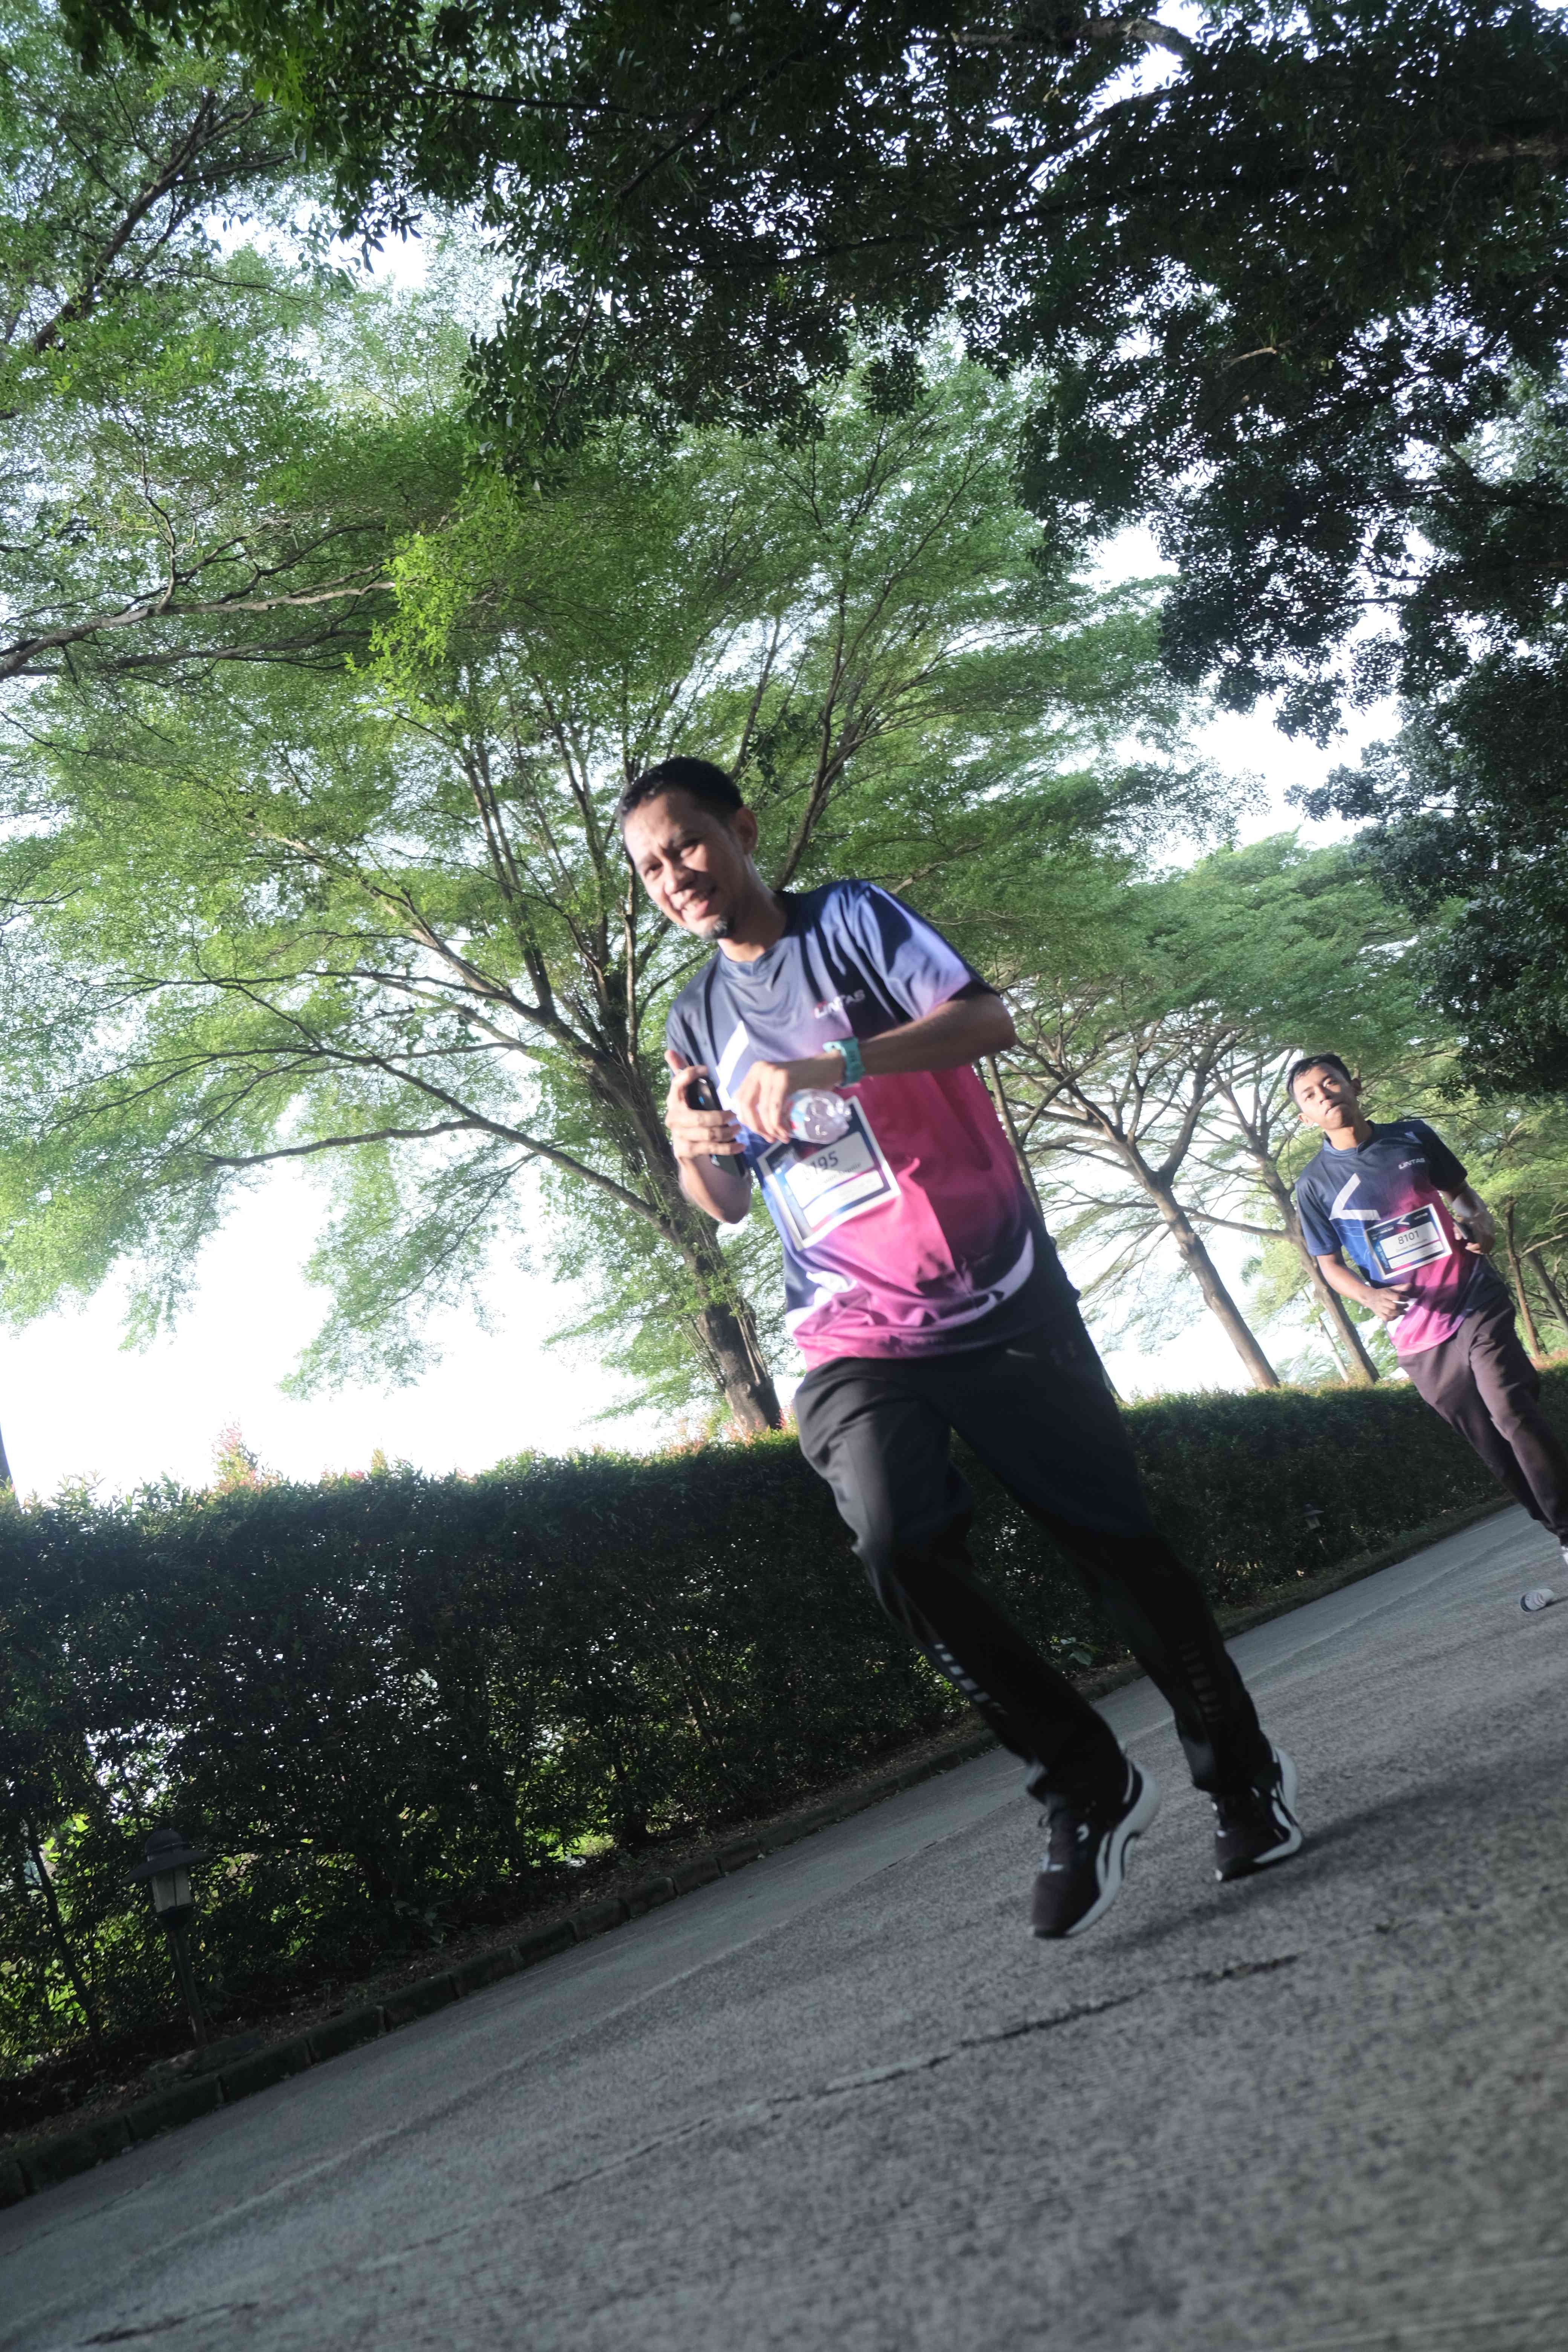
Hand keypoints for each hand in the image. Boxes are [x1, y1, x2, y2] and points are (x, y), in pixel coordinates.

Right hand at [663, 1050, 742, 1159]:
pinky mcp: (686, 1152)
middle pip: (700, 1118)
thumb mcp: (691, 1097)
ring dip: (727, 1132)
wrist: (687, 1152)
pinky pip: (711, 1149)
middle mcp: (673, 1119)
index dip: (689, 1074)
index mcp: (673, 1101)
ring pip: (708, 1134)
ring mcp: (678, 1137)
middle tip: (735, 1115)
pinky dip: (728, 1147)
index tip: (706, 1068)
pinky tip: (740, 1145)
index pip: (677, 1084)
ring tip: (738, 1129)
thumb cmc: (693, 1118)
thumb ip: (683, 1075)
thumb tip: (669, 1051)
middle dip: (721, 1117)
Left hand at [731, 1051, 845, 1143]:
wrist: (828, 1067)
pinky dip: (778, 1123)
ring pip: (761, 1109)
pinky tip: (785, 1131)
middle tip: (770, 1138)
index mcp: (754, 1072)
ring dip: (770, 1128)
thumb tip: (754, 1124)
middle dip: (757, 1127)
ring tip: (782, 1137)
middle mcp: (759, 1070)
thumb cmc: (805, 1080)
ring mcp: (771, 1073)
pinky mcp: (784, 1078)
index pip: (740, 1100)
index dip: (747, 1120)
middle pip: (747, 1106)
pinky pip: (775, 1107)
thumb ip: (765, 1098)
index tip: (761, 1132)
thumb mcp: (778, 1087)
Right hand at [1365, 1283, 1415, 1321]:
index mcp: (1384, 1294)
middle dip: (1402, 1306)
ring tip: (1404, 1312)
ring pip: (1390, 1313)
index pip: (1396, 1297)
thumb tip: (1410, 1285)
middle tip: (1407, 1305)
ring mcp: (1379, 1308)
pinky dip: (1392, 1318)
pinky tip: (1397, 1315)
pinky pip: (1386, 1318)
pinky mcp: (1378, 1314)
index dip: (1403, 1298)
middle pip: (1393, 1306)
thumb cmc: (1383, 1292)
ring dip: (1399, 1313)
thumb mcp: (1390, 1288)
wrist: (1369, 1297)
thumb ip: (1400, 1287)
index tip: (1407, 1298)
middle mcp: (1381, 1301)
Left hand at [1459, 1210, 1497, 1255]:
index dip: (1473, 1248)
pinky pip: (1492, 1242)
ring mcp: (1492, 1232)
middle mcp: (1488, 1232)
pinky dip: (1486, 1245)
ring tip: (1474, 1246)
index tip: (1467, 1246)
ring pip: (1490, 1246)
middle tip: (1470, 1247)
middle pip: (1485, 1247)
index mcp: (1480, 1229)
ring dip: (1482, 1249)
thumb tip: (1458, 1238)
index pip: (1479, 1244)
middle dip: (1477, 1250)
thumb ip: (1457, 1230)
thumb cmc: (1467, 1217)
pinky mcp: (1494, 1232)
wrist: (1477, 1210)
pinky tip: (1479, 1243)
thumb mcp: (1460, 1222)